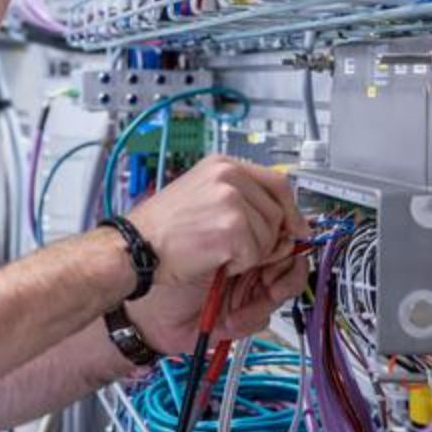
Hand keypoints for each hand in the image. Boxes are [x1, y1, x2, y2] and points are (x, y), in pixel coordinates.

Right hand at [122, 156, 310, 352]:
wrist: (134, 248)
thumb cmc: (160, 231)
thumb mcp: (202, 198)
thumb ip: (239, 199)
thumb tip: (281, 216)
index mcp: (222, 166)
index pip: (277, 182)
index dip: (290, 208)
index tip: (296, 226)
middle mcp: (229, 176)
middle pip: (278, 212)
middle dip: (268, 238)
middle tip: (238, 249)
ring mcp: (231, 200)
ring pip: (270, 236)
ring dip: (248, 253)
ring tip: (214, 250)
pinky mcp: (231, 228)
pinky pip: (255, 255)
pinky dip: (236, 266)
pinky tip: (210, 258)